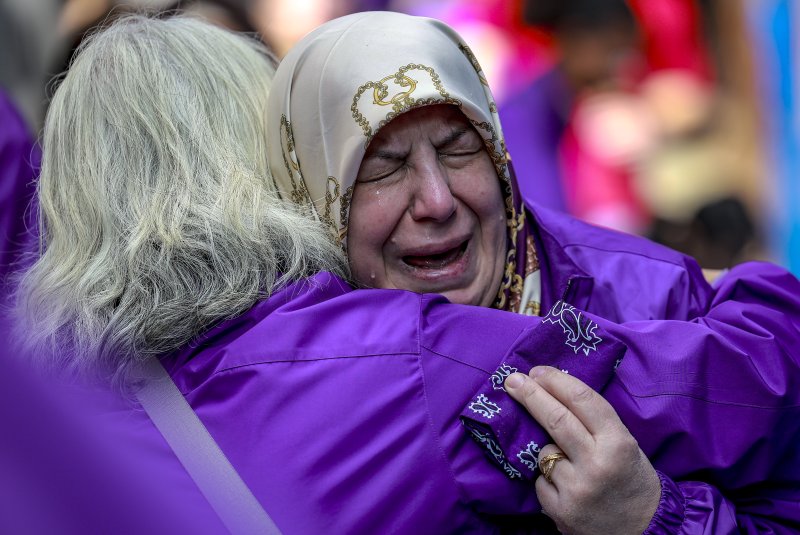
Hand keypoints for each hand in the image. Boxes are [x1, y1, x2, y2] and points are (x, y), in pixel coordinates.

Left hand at [504, 366, 660, 534]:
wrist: (645, 529)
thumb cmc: (631, 478)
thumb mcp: (624, 443)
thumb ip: (594, 422)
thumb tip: (550, 391)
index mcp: (618, 443)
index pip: (582, 401)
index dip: (556, 381)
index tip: (536, 371)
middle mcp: (597, 464)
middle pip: (555, 419)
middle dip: (530, 395)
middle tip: (512, 380)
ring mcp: (577, 489)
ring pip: (543, 453)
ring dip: (548, 452)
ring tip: (570, 464)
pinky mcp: (560, 511)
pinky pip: (540, 481)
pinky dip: (548, 480)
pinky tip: (567, 487)